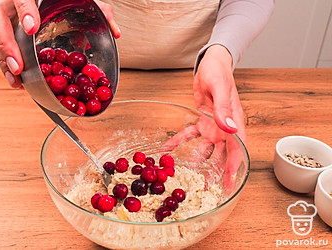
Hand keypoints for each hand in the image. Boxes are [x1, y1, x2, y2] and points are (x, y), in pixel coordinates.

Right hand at [0, 0, 120, 87]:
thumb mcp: (83, 0)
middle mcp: (12, 2)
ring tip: (16, 78)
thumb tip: (115, 32)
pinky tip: (16, 79)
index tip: (31, 28)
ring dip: (4, 60)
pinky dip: (5, 65)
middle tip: (19, 65)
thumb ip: (100, 11)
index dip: (24, 11)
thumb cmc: (64, 0)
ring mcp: (7, 16)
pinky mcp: (5, 31)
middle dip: (7, 44)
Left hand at [163, 45, 246, 192]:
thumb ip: (224, 110)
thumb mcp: (221, 90)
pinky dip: (178, 143)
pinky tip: (166, 150)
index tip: (229, 183)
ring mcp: (213, 127)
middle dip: (216, 172)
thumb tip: (231, 129)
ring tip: (184, 175)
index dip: (234, 168)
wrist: (210, 65)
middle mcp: (224, 130)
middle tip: (206, 188)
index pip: (237, 150)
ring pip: (205, 150)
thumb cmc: (219, 74)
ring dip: (196, 162)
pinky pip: (189, 136)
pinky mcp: (201, 122)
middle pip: (222, 156)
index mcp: (234, 123)